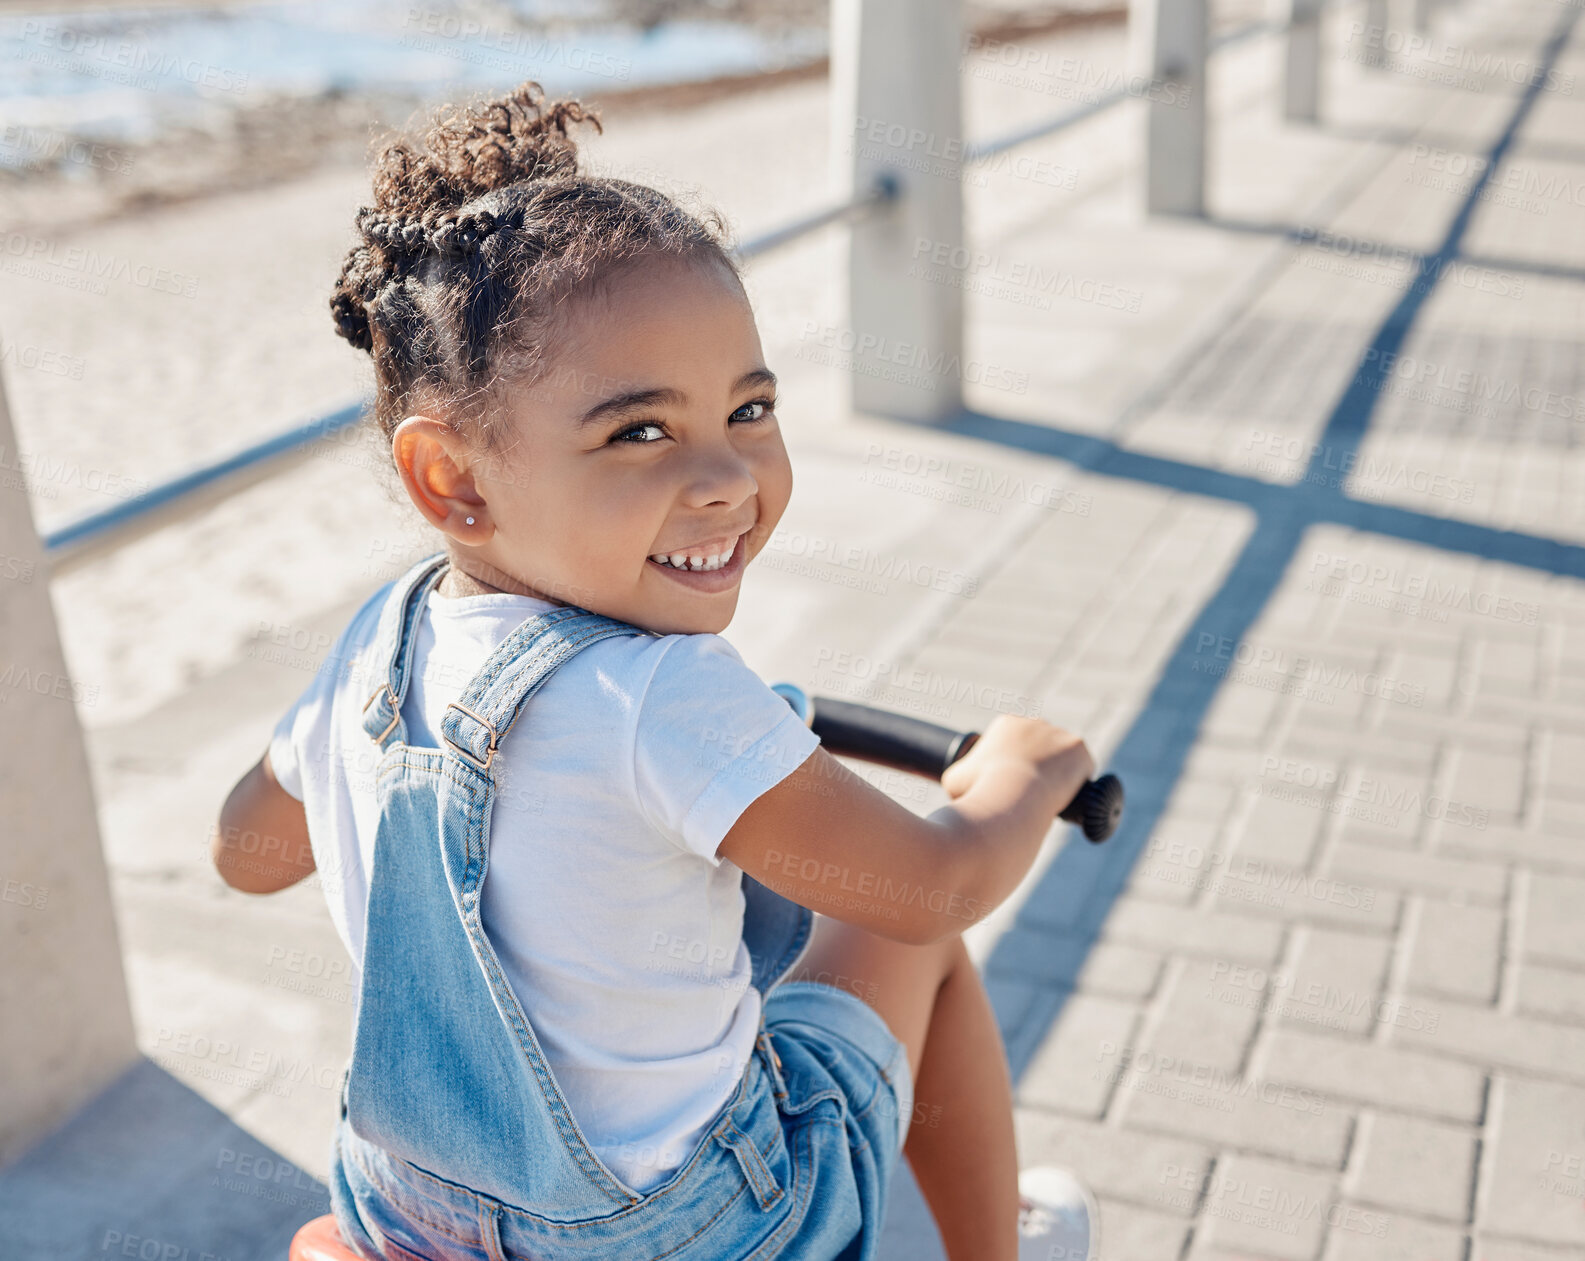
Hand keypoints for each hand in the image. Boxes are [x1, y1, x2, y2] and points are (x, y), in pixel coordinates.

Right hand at [939, 715, 1094, 813]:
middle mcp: (1035, 722)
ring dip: (1061, 772)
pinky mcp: (1079, 749)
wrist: (1009, 798)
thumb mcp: (956, 779)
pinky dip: (1079, 781)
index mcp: (1006, 724)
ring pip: (1064, 756)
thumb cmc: (979, 792)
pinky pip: (1083, 767)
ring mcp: (1059, 734)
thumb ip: (961, 774)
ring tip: (1054, 796)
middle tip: (1036, 791)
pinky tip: (1073, 795)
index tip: (1017, 782)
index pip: (1018, 741)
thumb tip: (957, 780)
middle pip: (1043, 745)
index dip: (1017, 763)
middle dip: (1041, 764)